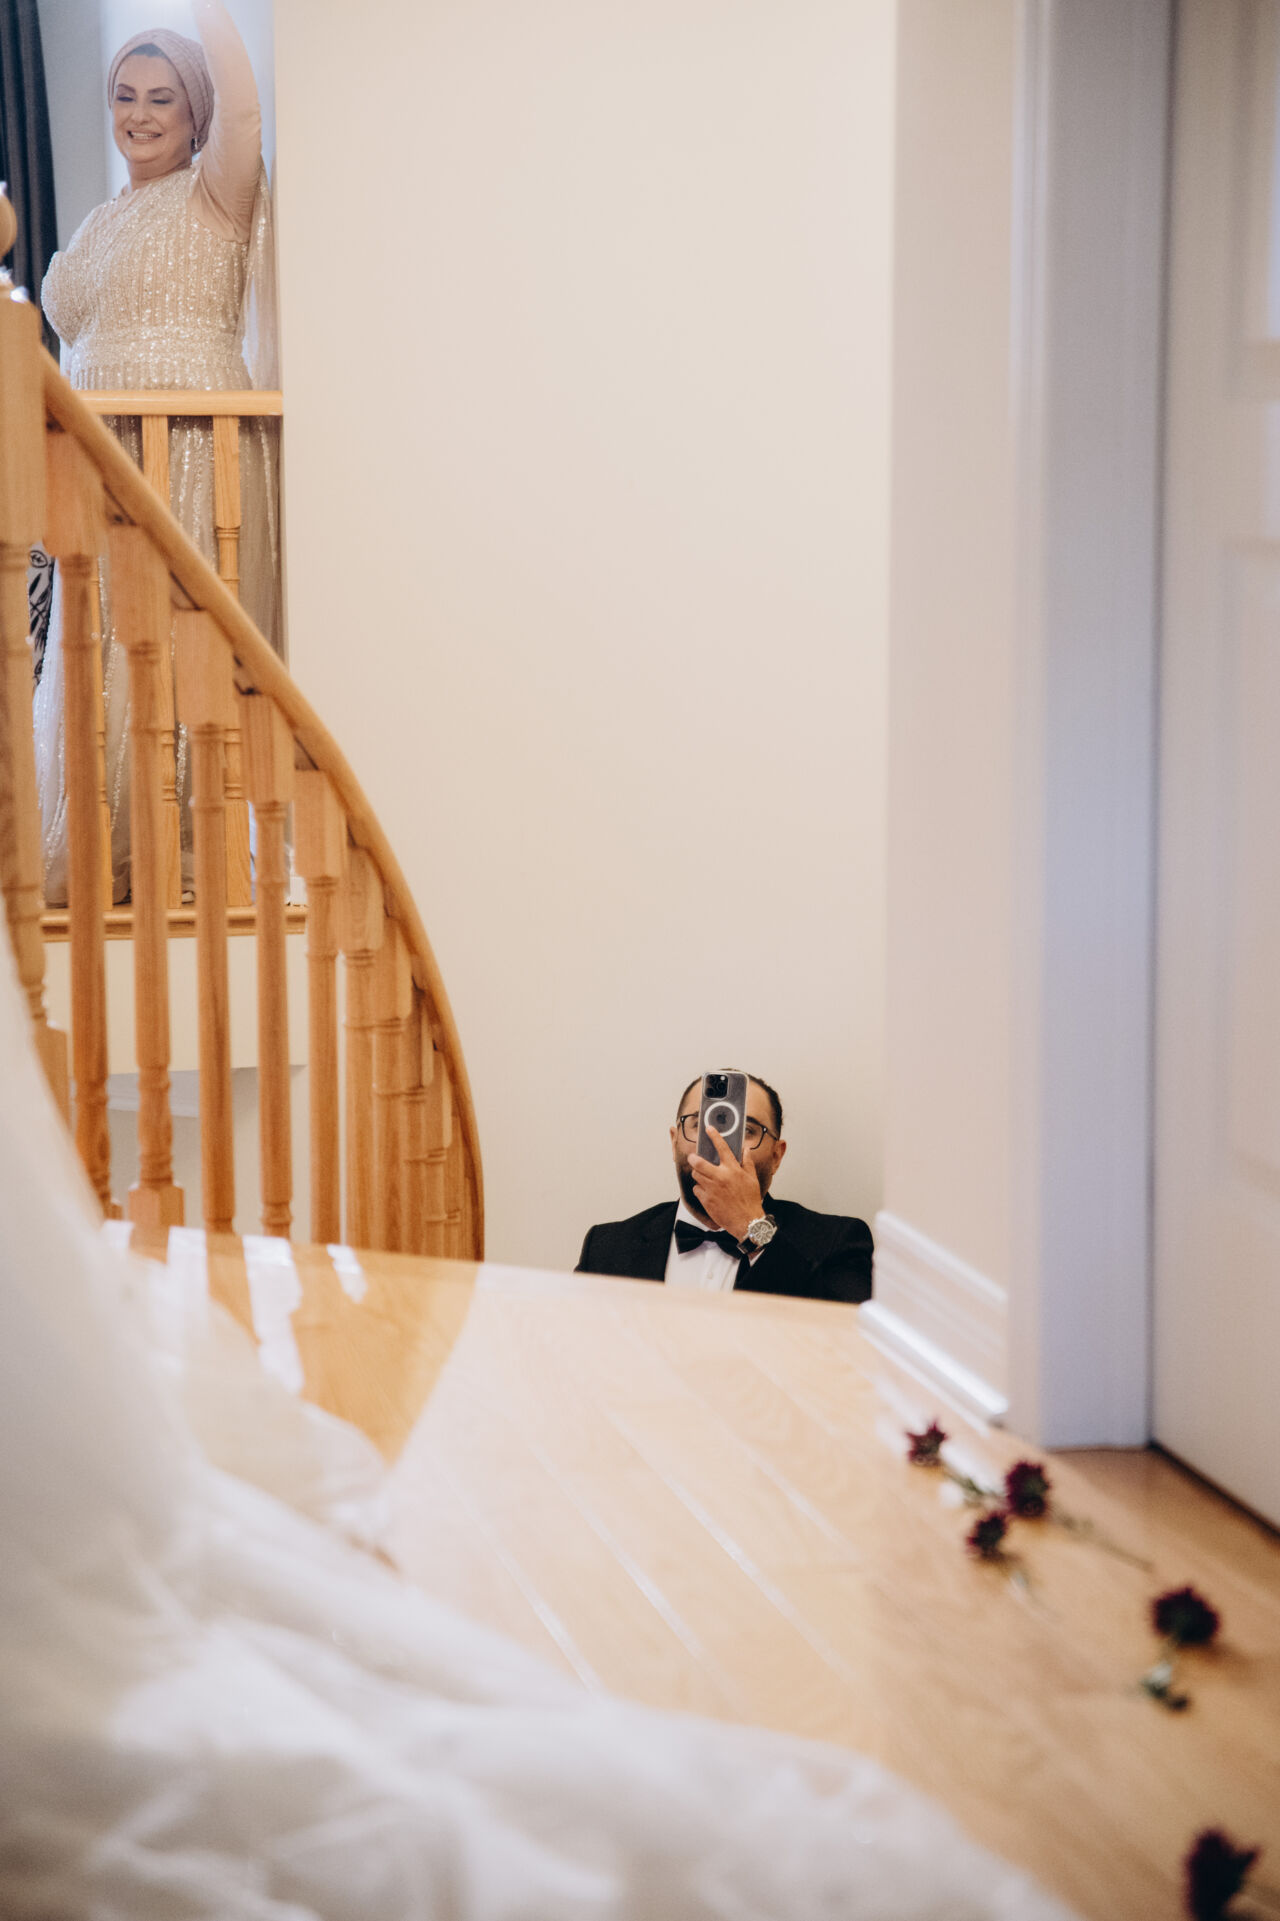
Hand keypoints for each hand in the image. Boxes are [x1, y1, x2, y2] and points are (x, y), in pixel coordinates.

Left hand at [689, 1128, 763, 1242]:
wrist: (746, 1221)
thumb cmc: (750, 1200)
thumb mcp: (752, 1178)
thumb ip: (747, 1162)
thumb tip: (745, 1149)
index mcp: (733, 1169)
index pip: (722, 1148)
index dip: (714, 1136)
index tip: (709, 1129)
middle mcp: (720, 1177)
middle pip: (698, 1162)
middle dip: (693, 1158)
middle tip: (693, 1158)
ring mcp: (711, 1189)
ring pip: (696, 1175)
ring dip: (698, 1174)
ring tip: (704, 1176)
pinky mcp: (706, 1200)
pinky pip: (697, 1189)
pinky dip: (700, 1189)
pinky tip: (707, 1191)